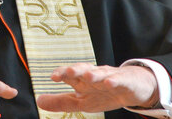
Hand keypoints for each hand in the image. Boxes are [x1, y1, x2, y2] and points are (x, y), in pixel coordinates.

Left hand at [36, 63, 158, 112]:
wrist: (132, 88)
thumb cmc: (104, 93)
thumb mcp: (81, 101)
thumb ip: (61, 101)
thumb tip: (39, 101)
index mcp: (83, 80)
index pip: (71, 75)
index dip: (62, 74)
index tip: (53, 77)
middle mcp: (95, 75)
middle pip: (84, 70)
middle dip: (77, 70)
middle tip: (68, 72)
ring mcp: (110, 76)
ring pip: (101, 73)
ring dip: (95, 74)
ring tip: (88, 76)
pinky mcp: (125, 81)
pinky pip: (119, 80)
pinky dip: (114, 80)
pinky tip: (110, 83)